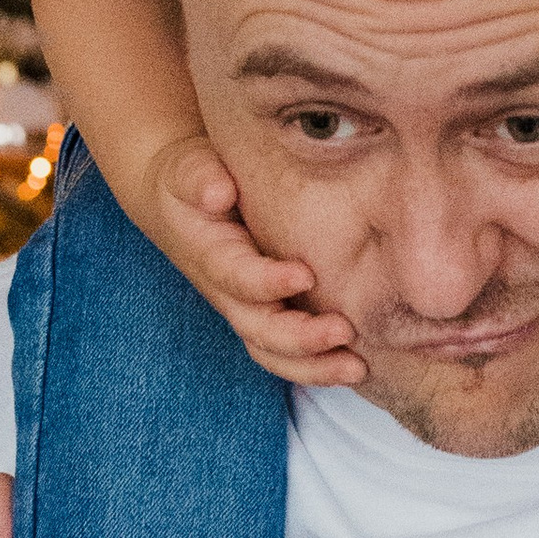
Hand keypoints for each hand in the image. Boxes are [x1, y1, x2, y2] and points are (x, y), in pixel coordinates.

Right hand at [145, 131, 364, 386]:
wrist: (180, 200)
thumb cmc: (192, 180)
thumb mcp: (188, 169)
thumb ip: (200, 177)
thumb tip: (218, 192)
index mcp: (212, 258)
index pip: (238, 279)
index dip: (268, 282)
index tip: (305, 275)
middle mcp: (230, 294)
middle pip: (260, 331)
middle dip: (301, 339)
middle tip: (344, 331)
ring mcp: (250, 308)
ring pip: (276, 353)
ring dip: (315, 366)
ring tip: (357, 368)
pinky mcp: (270, 312)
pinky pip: (290, 352)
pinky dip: (321, 364)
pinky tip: (358, 364)